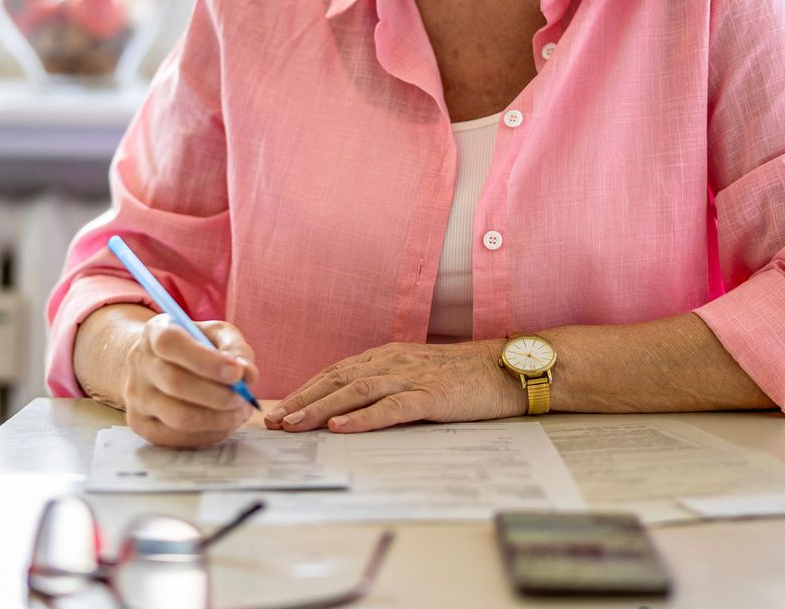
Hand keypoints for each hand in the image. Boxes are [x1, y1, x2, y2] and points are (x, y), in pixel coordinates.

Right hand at [121, 316, 259, 448]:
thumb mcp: (216, 334)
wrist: (159, 364)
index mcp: (155, 332)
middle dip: (218, 395)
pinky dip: (209, 434)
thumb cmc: (195, 347)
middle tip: (244, 398)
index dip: (205, 360)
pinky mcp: (141, 425)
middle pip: (175, 383)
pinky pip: (177, 439)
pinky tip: (225, 423)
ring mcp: (136, 397)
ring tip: (240, 411)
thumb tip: (248, 374)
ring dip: (217, 419)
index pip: (170, 343)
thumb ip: (235, 348)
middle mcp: (139, 364)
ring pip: (177, 417)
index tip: (237, 372)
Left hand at [263, 339, 523, 433]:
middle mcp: (394, 362)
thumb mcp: (420, 374)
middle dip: (302, 400)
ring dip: (321, 408)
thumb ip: (389, 384)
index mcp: (388, 356)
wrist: (509, 368)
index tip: (281, 408)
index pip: (336, 372)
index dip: (306, 389)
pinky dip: (363, 417)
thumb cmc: (466, 375)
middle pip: (337, 379)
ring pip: (356, 391)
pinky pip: (392, 407)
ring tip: (295, 423)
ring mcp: (412, 377)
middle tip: (275, 420)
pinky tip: (342, 427)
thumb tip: (354, 407)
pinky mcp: (432, 395)